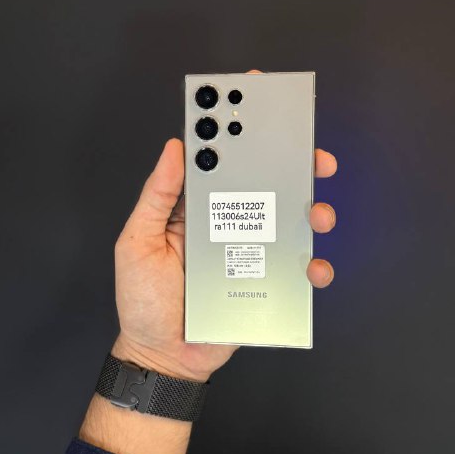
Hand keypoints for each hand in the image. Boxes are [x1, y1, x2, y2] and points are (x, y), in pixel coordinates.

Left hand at [112, 70, 337, 382]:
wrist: (164, 356)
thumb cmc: (144, 300)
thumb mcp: (137, 242)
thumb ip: (156, 197)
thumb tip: (173, 147)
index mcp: (195, 207)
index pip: (220, 160)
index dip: (238, 128)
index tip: (259, 97)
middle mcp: (226, 223)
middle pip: (265, 184)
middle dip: (293, 164)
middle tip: (312, 157)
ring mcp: (249, 253)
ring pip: (290, 222)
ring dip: (312, 211)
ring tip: (317, 216)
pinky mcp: (266, 282)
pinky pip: (297, 270)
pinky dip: (313, 267)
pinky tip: (313, 269)